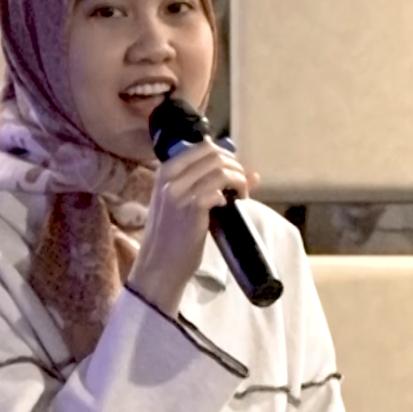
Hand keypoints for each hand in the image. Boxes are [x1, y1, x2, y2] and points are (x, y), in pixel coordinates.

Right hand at [128, 138, 259, 317]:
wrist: (159, 265)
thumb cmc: (171, 235)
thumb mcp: (182, 203)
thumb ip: (209, 184)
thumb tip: (253, 174)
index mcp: (165, 171)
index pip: (203, 147)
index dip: (226, 158)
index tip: (233, 175)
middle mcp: (170, 177)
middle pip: (215, 155)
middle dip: (235, 168)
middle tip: (240, 187)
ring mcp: (179, 191)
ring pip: (221, 170)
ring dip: (238, 181)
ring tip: (240, 197)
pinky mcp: (191, 207)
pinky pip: (219, 190)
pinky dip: (230, 196)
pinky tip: (228, 208)